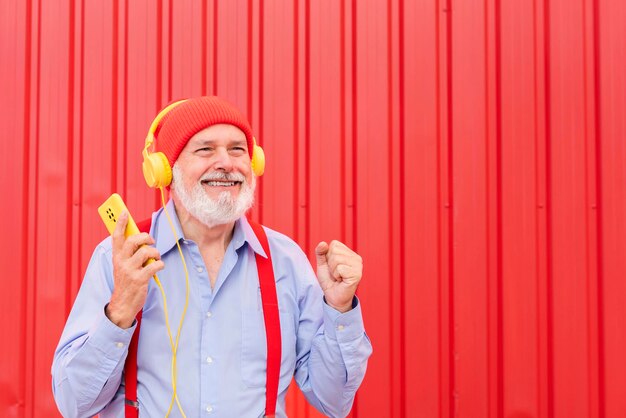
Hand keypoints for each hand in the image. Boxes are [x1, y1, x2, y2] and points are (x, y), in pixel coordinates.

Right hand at [106, 211, 163, 328]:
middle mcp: (121, 262)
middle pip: (133, 240)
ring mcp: (129, 271)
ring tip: (156, 258)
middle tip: (151, 242)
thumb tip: (141, 239)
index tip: (124, 212)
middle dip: (146, 237)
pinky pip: (154, 265)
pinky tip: (158, 267)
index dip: (120, 223)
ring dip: (155, 253)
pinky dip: (160, 265)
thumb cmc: (126, 283)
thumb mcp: (122, 266)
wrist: (122, 305)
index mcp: (116, 257)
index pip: (116, 236)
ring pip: (146, 252)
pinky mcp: (139, 279)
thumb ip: (129, 253)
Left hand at [315, 240, 362, 312]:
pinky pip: (340, 268)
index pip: (334, 244)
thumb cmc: (329, 281)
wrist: (333, 297)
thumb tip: (322, 243)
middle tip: (335, 274)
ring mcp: (358, 266)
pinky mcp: (357, 274)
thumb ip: (320, 252)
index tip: (333, 267)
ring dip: (333, 271)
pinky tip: (341, 281)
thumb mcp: (322, 264)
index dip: (328, 256)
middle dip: (330, 264)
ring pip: (336, 259)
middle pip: (334, 251)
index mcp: (349, 253)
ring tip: (338, 277)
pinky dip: (336, 276)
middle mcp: (356, 258)